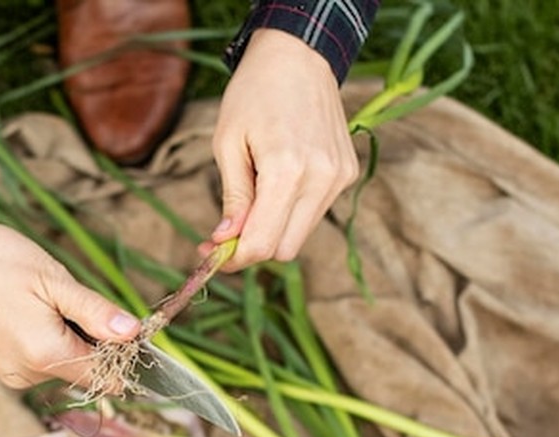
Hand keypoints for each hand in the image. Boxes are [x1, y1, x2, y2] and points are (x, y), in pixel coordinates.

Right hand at [0, 215, 140, 389]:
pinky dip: (50, 339)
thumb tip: (133, 333)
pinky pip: (42, 360)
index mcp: (46, 356)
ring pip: (65, 365)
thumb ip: (95, 312)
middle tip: (77, 298)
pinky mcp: (2, 364)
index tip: (127, 323)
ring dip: (72, 338)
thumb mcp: (52, 280)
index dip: (126, 354)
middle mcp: (29, 375)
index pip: (108, 376)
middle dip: (97, 342)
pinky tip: (33, 308)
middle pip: (88, 372)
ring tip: (47, 298)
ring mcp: (12, 373)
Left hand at [206, 29, 358, 269]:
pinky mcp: (347, 173)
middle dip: (252, 248)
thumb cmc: (253, 94)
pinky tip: (277, 182)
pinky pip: (314, 212)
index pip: (263, 244)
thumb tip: (226, 239)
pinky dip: (291, 211)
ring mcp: (339, 177)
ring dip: (272, 229)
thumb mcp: (228, 144)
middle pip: (284, 249)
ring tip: (251, 199)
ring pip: (300, 234)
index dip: (234, 258)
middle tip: (225, 233)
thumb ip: (233, 197)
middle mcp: (321, 179)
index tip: (211, 252)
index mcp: (287, 171)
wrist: (298, 56)